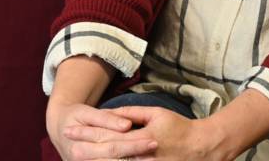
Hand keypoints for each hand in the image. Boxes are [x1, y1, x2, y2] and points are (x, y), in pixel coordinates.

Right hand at [48, 102, 158, 160]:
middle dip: (137, 155)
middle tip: (157, 148)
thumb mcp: (86, 113)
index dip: (134, 144)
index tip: (154, 140)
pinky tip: (139, 160)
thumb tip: (127, 125)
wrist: (59, 128)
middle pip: (116, 160)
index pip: (113, 146)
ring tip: (153, 158)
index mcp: (79, 148)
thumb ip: (106, 119)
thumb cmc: (75, 117)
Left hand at [65, 106, 226, 160]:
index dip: (87, 132)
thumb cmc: (178, 128)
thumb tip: (110, 112)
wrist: (202, 149)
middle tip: (66, 144)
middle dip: (85, 149)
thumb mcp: (156, 113)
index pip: (108, 134)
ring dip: (94, 160)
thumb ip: (132, 113)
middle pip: (106, 154)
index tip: (69, 128)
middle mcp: (142, 156)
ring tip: (75, 155)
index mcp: (142, 137)